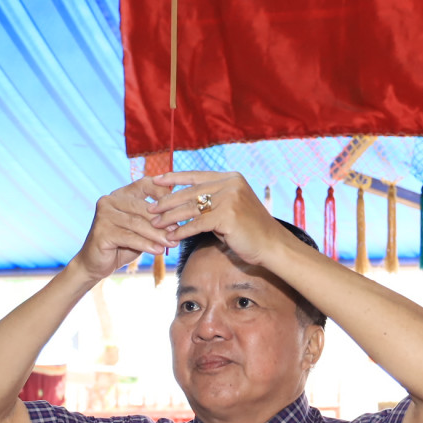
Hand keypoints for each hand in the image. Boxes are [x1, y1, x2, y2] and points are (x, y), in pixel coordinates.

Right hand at [70, 176, 175, 280]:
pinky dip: (146, 245)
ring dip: (157, 234)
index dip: (162, 191)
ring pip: (137, 223)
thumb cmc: (121, 246)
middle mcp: (110, 200)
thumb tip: (179, 221)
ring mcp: (104, 215)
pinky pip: (129, 237)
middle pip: (142, 207)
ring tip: (172, 243)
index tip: (179, 204)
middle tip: (179, 231)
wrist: (95, 264)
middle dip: (163, 220)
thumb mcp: (140, 230)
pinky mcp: (101, 231)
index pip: (145, 184)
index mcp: (120, 194)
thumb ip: (154, 222)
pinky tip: (159, 251)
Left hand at [148, 171, 310, 271]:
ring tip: (156, 224)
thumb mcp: (230, 209)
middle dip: (167, 201)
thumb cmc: (250, 231)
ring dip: (171, 218)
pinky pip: (197, 224)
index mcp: (231, 178)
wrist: (272, 246)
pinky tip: (171, 237)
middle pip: (191, 192)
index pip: (196, 175)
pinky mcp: (227, 216)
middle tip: (151, 209)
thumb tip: (184, 204)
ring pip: (192, 208)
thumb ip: (212, 202)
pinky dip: (182, 231)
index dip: (174, 178)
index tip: (155, 180)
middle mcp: (230, 184)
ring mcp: (230, 199)